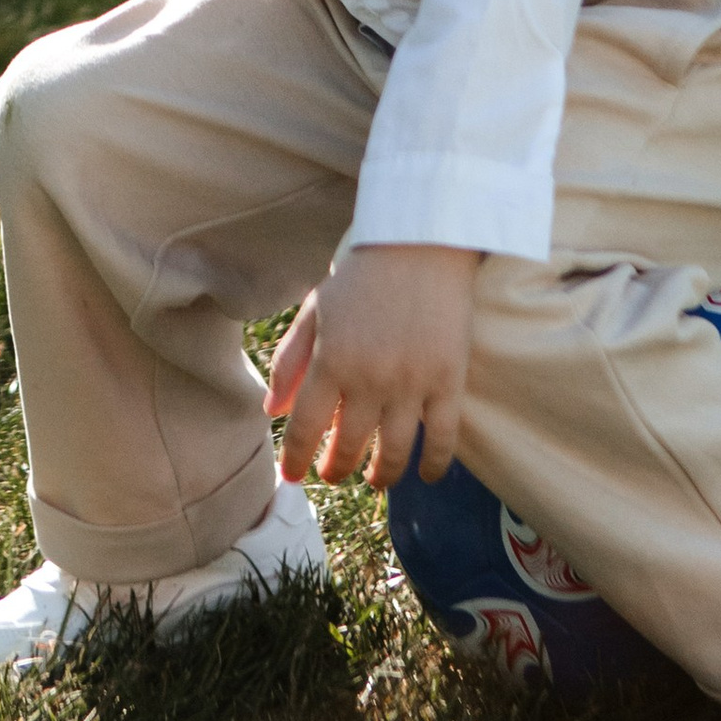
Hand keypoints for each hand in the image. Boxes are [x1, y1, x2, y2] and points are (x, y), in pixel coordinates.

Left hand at [265, 242, 480, 492]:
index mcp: (331, 360)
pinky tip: (426, 476)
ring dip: (380, 475)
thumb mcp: (315, 310)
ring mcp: (412, 383)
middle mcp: (369, 379)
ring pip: (393, 452)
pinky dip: (434, 465)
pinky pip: (442, 438)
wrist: (421, 242)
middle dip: (334, 468)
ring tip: (373, 479)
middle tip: (331, 473)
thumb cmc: (362, 275)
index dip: (295, 459)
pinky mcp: (449, 380)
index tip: (292, 476)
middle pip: (347, 446)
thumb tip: (271, 411)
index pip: (304, 427)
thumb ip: (290, 361)